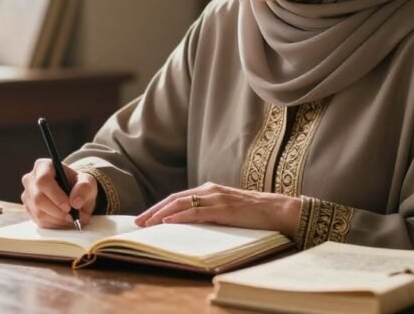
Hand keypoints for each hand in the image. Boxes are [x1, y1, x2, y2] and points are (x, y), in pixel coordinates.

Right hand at [21, 158, 97, 227]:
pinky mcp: (28, 209)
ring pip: (38, 212)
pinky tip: (64, 221)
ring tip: (73, 219)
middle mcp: (30, 179)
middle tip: (73, 216)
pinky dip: (54, 224)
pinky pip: (38, 221)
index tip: (69, 206)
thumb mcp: (87, 182)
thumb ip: (84, 188)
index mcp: (43, 166)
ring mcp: (27, 195)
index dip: (55, 195)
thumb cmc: (78, 185)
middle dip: (57, 211)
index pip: (43, 180)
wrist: (74, 194)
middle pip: (38, 198)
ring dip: (58, 219)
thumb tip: (75, 202)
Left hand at [134, 182, 299, 235]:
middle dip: (153, 210)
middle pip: (174, 198)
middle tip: (138, 222)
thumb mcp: (226, 209)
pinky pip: (196, 212)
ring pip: (181, 203)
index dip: (159, 207)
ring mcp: (216, 198)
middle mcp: (209, 190)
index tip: (145, 217)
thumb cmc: (252, 213)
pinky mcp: (223, 209)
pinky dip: (179, 216)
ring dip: (161, 214)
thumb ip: (209, 211)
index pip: (177, 197)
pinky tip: (167, 222)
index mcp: (208, 190)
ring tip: (147, 223)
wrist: (276, 210)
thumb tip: (190, 222)